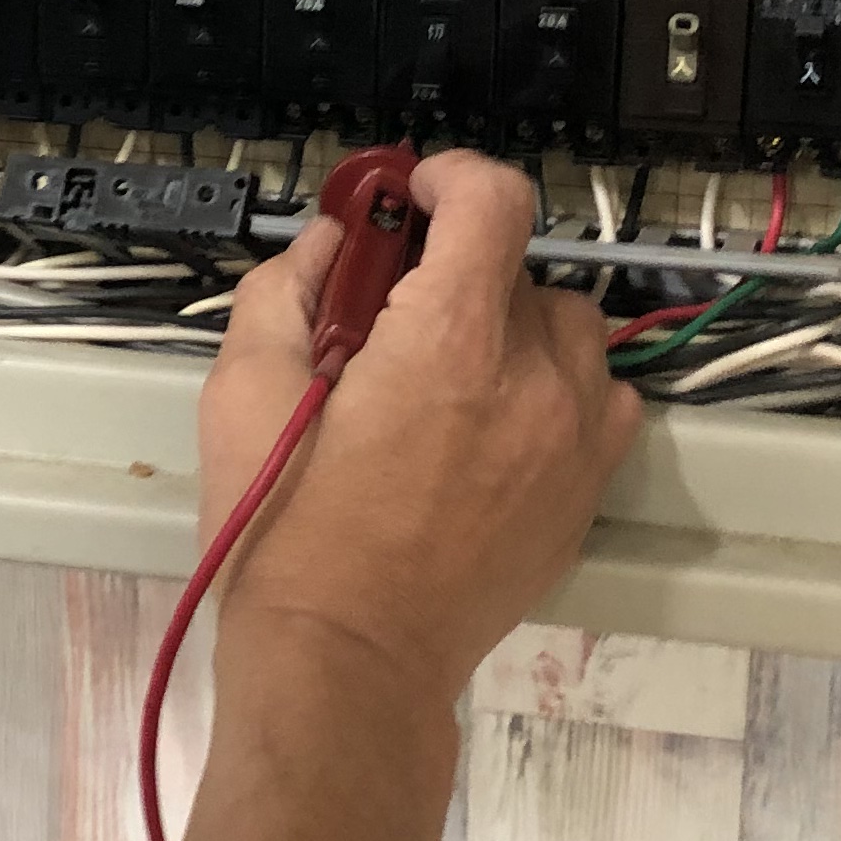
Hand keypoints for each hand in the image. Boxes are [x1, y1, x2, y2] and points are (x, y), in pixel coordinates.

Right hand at [198, 152, 637, 714]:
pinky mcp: (588, 490)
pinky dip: (553, 390)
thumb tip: (331, 246)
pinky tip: (492, 428)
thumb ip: (286, 290)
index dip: (448, 178)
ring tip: (446, 379)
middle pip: (519, 268)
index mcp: (449, 340)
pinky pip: (598, 399)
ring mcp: (576, 438)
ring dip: (512, 330)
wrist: (348, 662)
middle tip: (390, 321)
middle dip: (455, 275)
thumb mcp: (242, 392)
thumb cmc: (285, 535)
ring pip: (568, 330)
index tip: (413, 196)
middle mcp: (534, 377)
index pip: (492, 199)